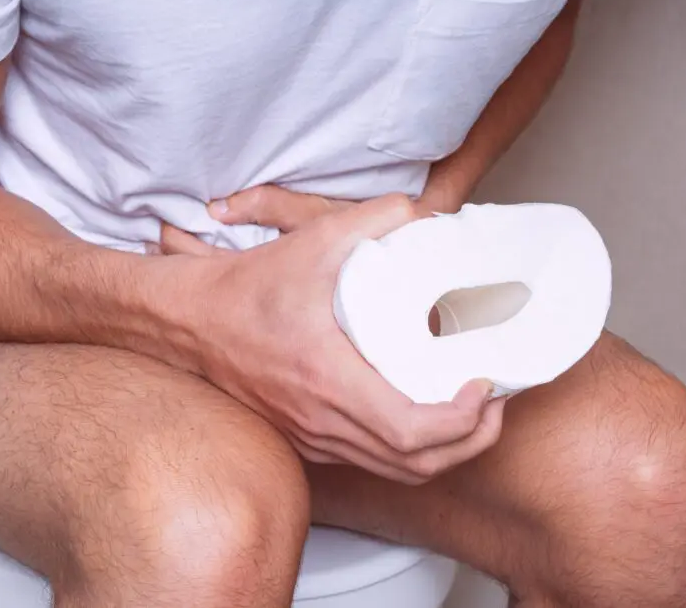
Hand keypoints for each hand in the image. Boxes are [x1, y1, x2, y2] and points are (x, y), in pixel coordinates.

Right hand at [168, 192, 505, 483]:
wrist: (191, 322)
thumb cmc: (246, 288)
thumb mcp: (311, 241)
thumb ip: (372, 219)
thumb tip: (422, 214)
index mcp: (329, 380)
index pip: (413, 430)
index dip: (464, 419)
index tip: (485, 383)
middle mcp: (323, 421)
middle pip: (418, 465)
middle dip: (472, 440)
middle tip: (494, 399)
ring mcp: (314, 438)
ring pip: (397, 471)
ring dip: (445, 450)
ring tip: (470, 409)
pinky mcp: (307, 440)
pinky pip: (372, 461)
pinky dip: (411, 451)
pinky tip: (423, 413)